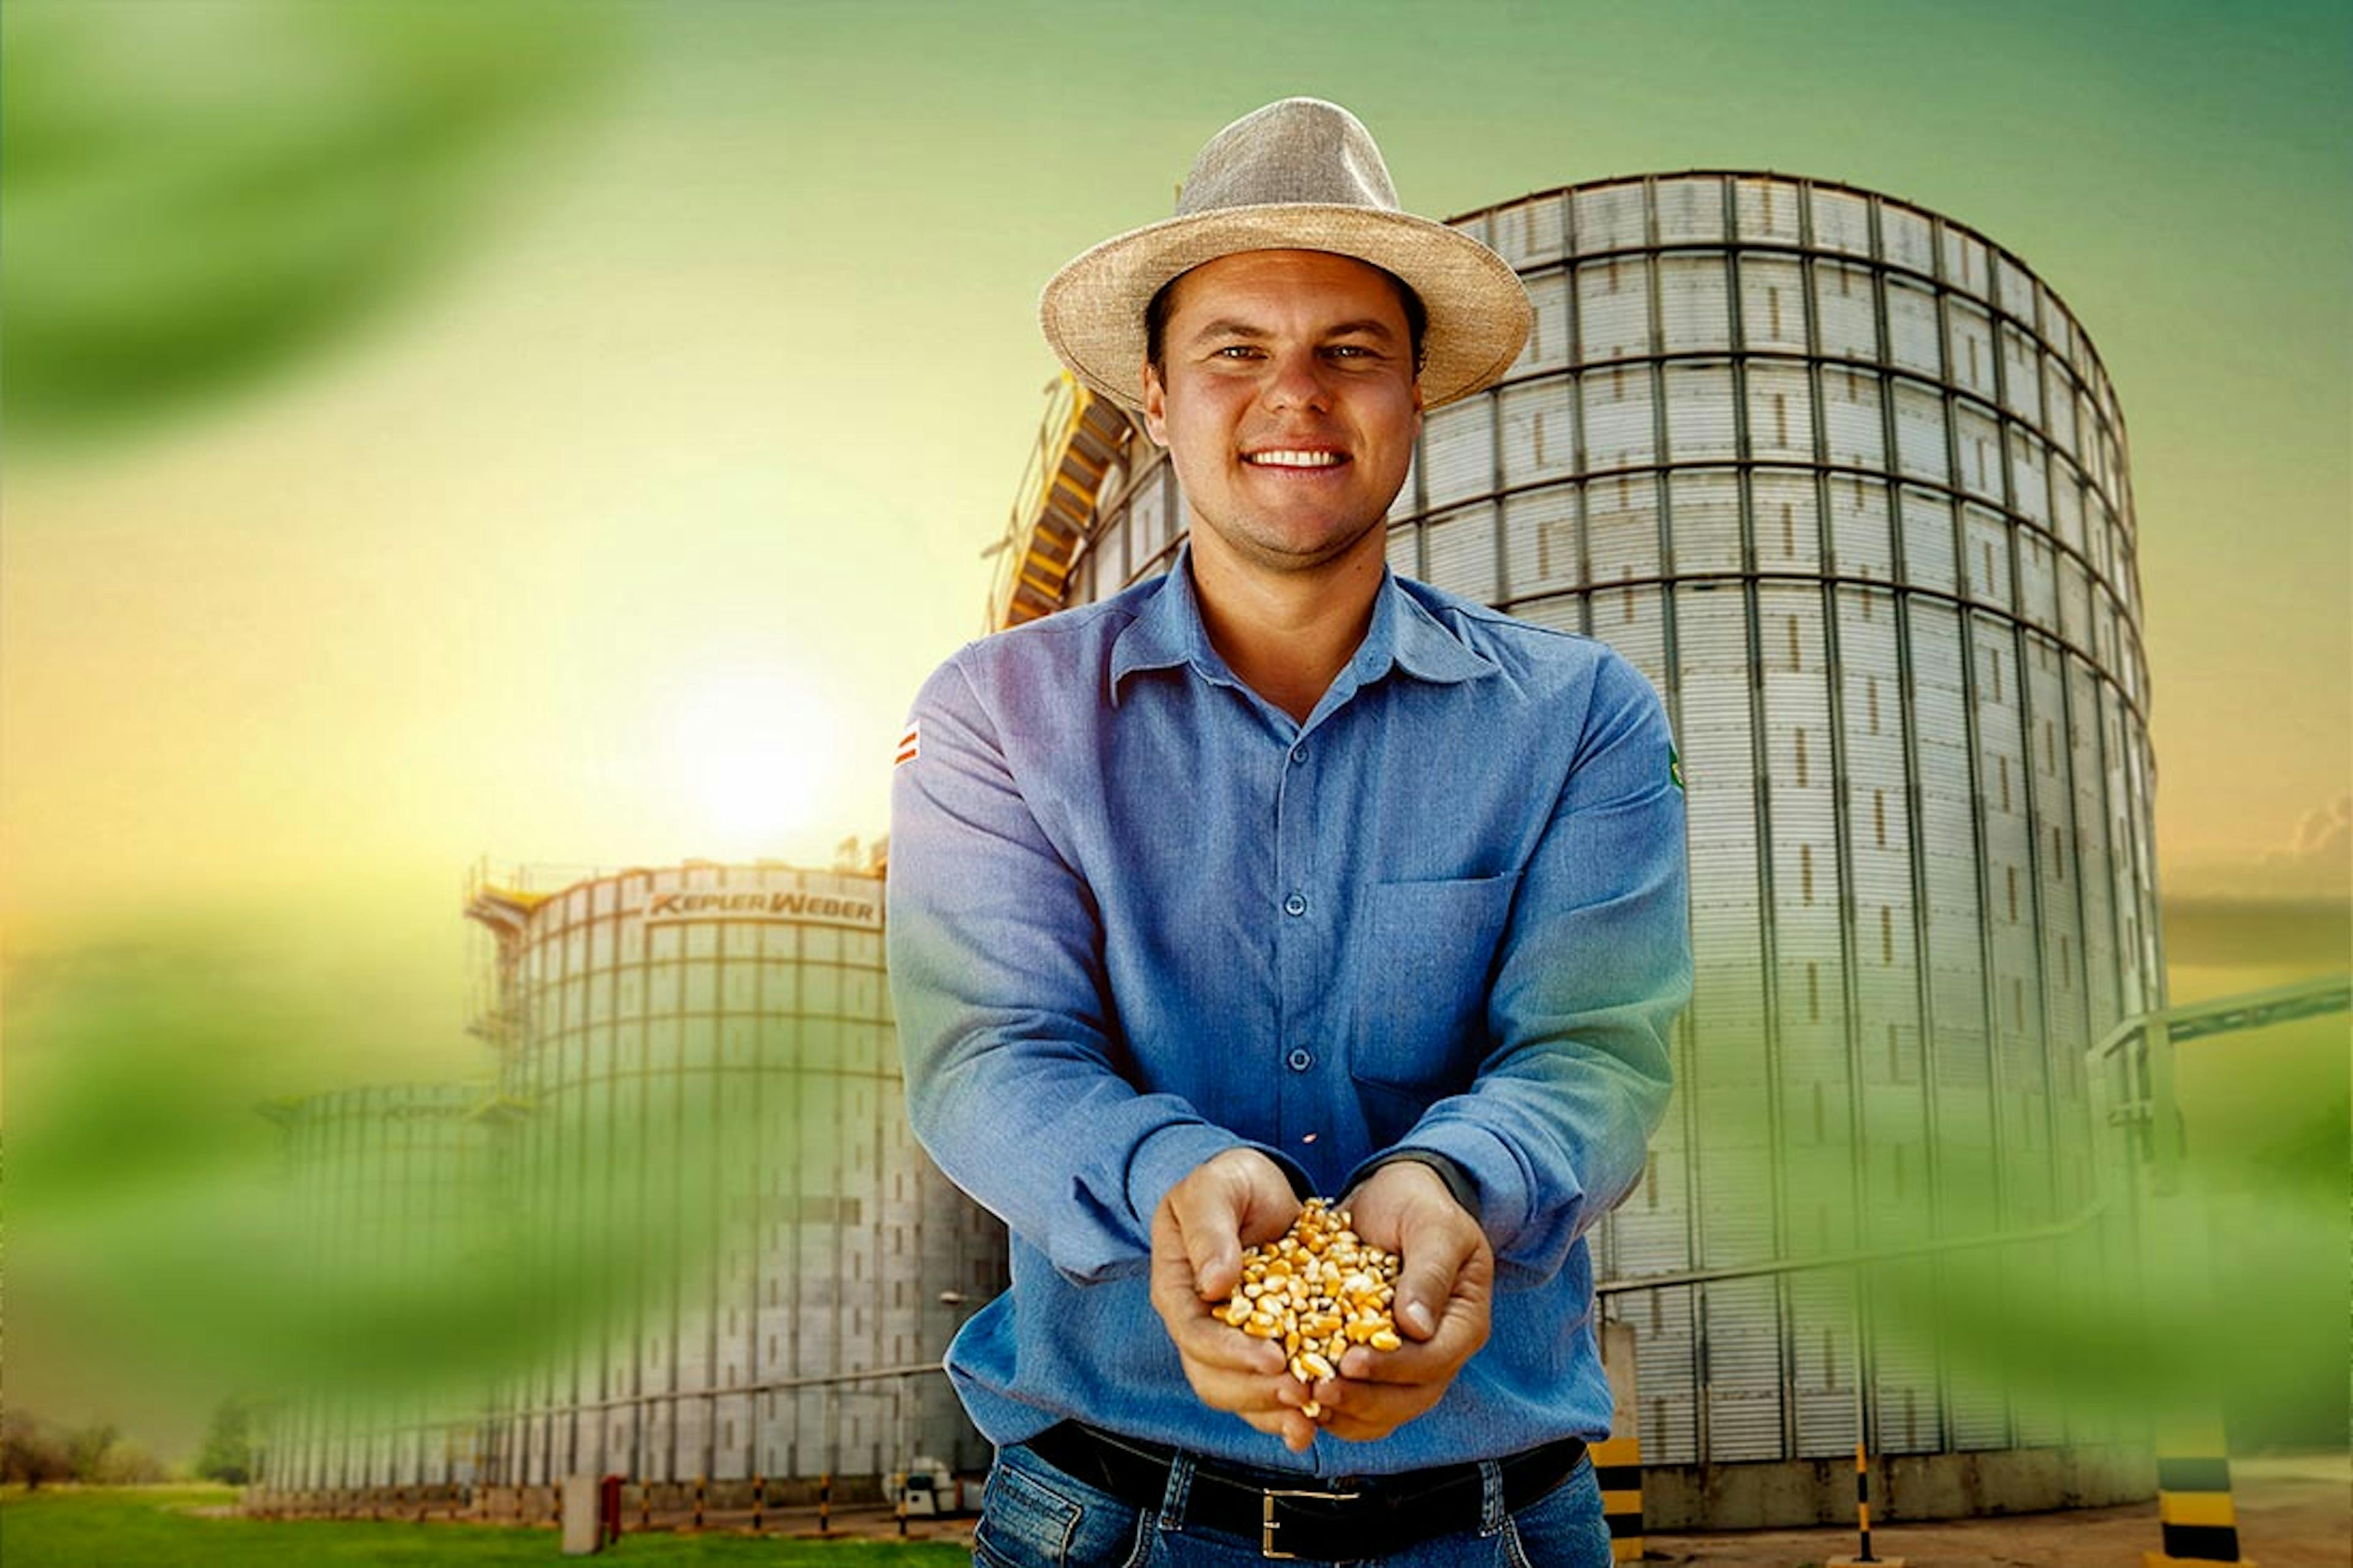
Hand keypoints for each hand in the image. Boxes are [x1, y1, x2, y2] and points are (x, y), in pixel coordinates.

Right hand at [1148, 1148, 1312, 1450]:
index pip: (1196, 1334)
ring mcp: (1227, 1341)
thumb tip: (1215, 1283)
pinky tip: (1316, 1423)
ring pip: (1238, 1395)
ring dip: (1272, 1412)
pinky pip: (1265, 1392)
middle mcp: (1197, 1324)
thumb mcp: (1215, 1188)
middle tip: (1300, 1393)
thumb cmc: (1229, 1183)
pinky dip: (1287, 1412)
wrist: (1257, 1189)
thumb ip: (1209, 1229)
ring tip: (1309, 1418)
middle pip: (1214, 1378)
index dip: (1233, 1352)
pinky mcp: (1260, 1348)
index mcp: (1177, 1289)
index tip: (1275, 1357)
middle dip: (1256, 1392)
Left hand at [1310, 1160, 1491, 1443]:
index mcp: (1464, 1322)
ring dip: (1346, 1412)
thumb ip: (1429, 1272)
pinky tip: (1301, 1400)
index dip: (1394, 1367)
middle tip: (1320, 1389)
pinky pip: (1360, 1404)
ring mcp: (1409, 1364)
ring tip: (1306, 1399)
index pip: (1435, 1361)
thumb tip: (1417, 1328)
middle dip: (1365, 1400)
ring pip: (1385, 1412)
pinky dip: (1334, 1408)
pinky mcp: (1377, 1365)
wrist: (1392, 1199)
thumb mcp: (1432, 1226)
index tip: (1351, 1361)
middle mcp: (1440, 1352)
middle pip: (1410, 1398)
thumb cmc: (1418, 1205)